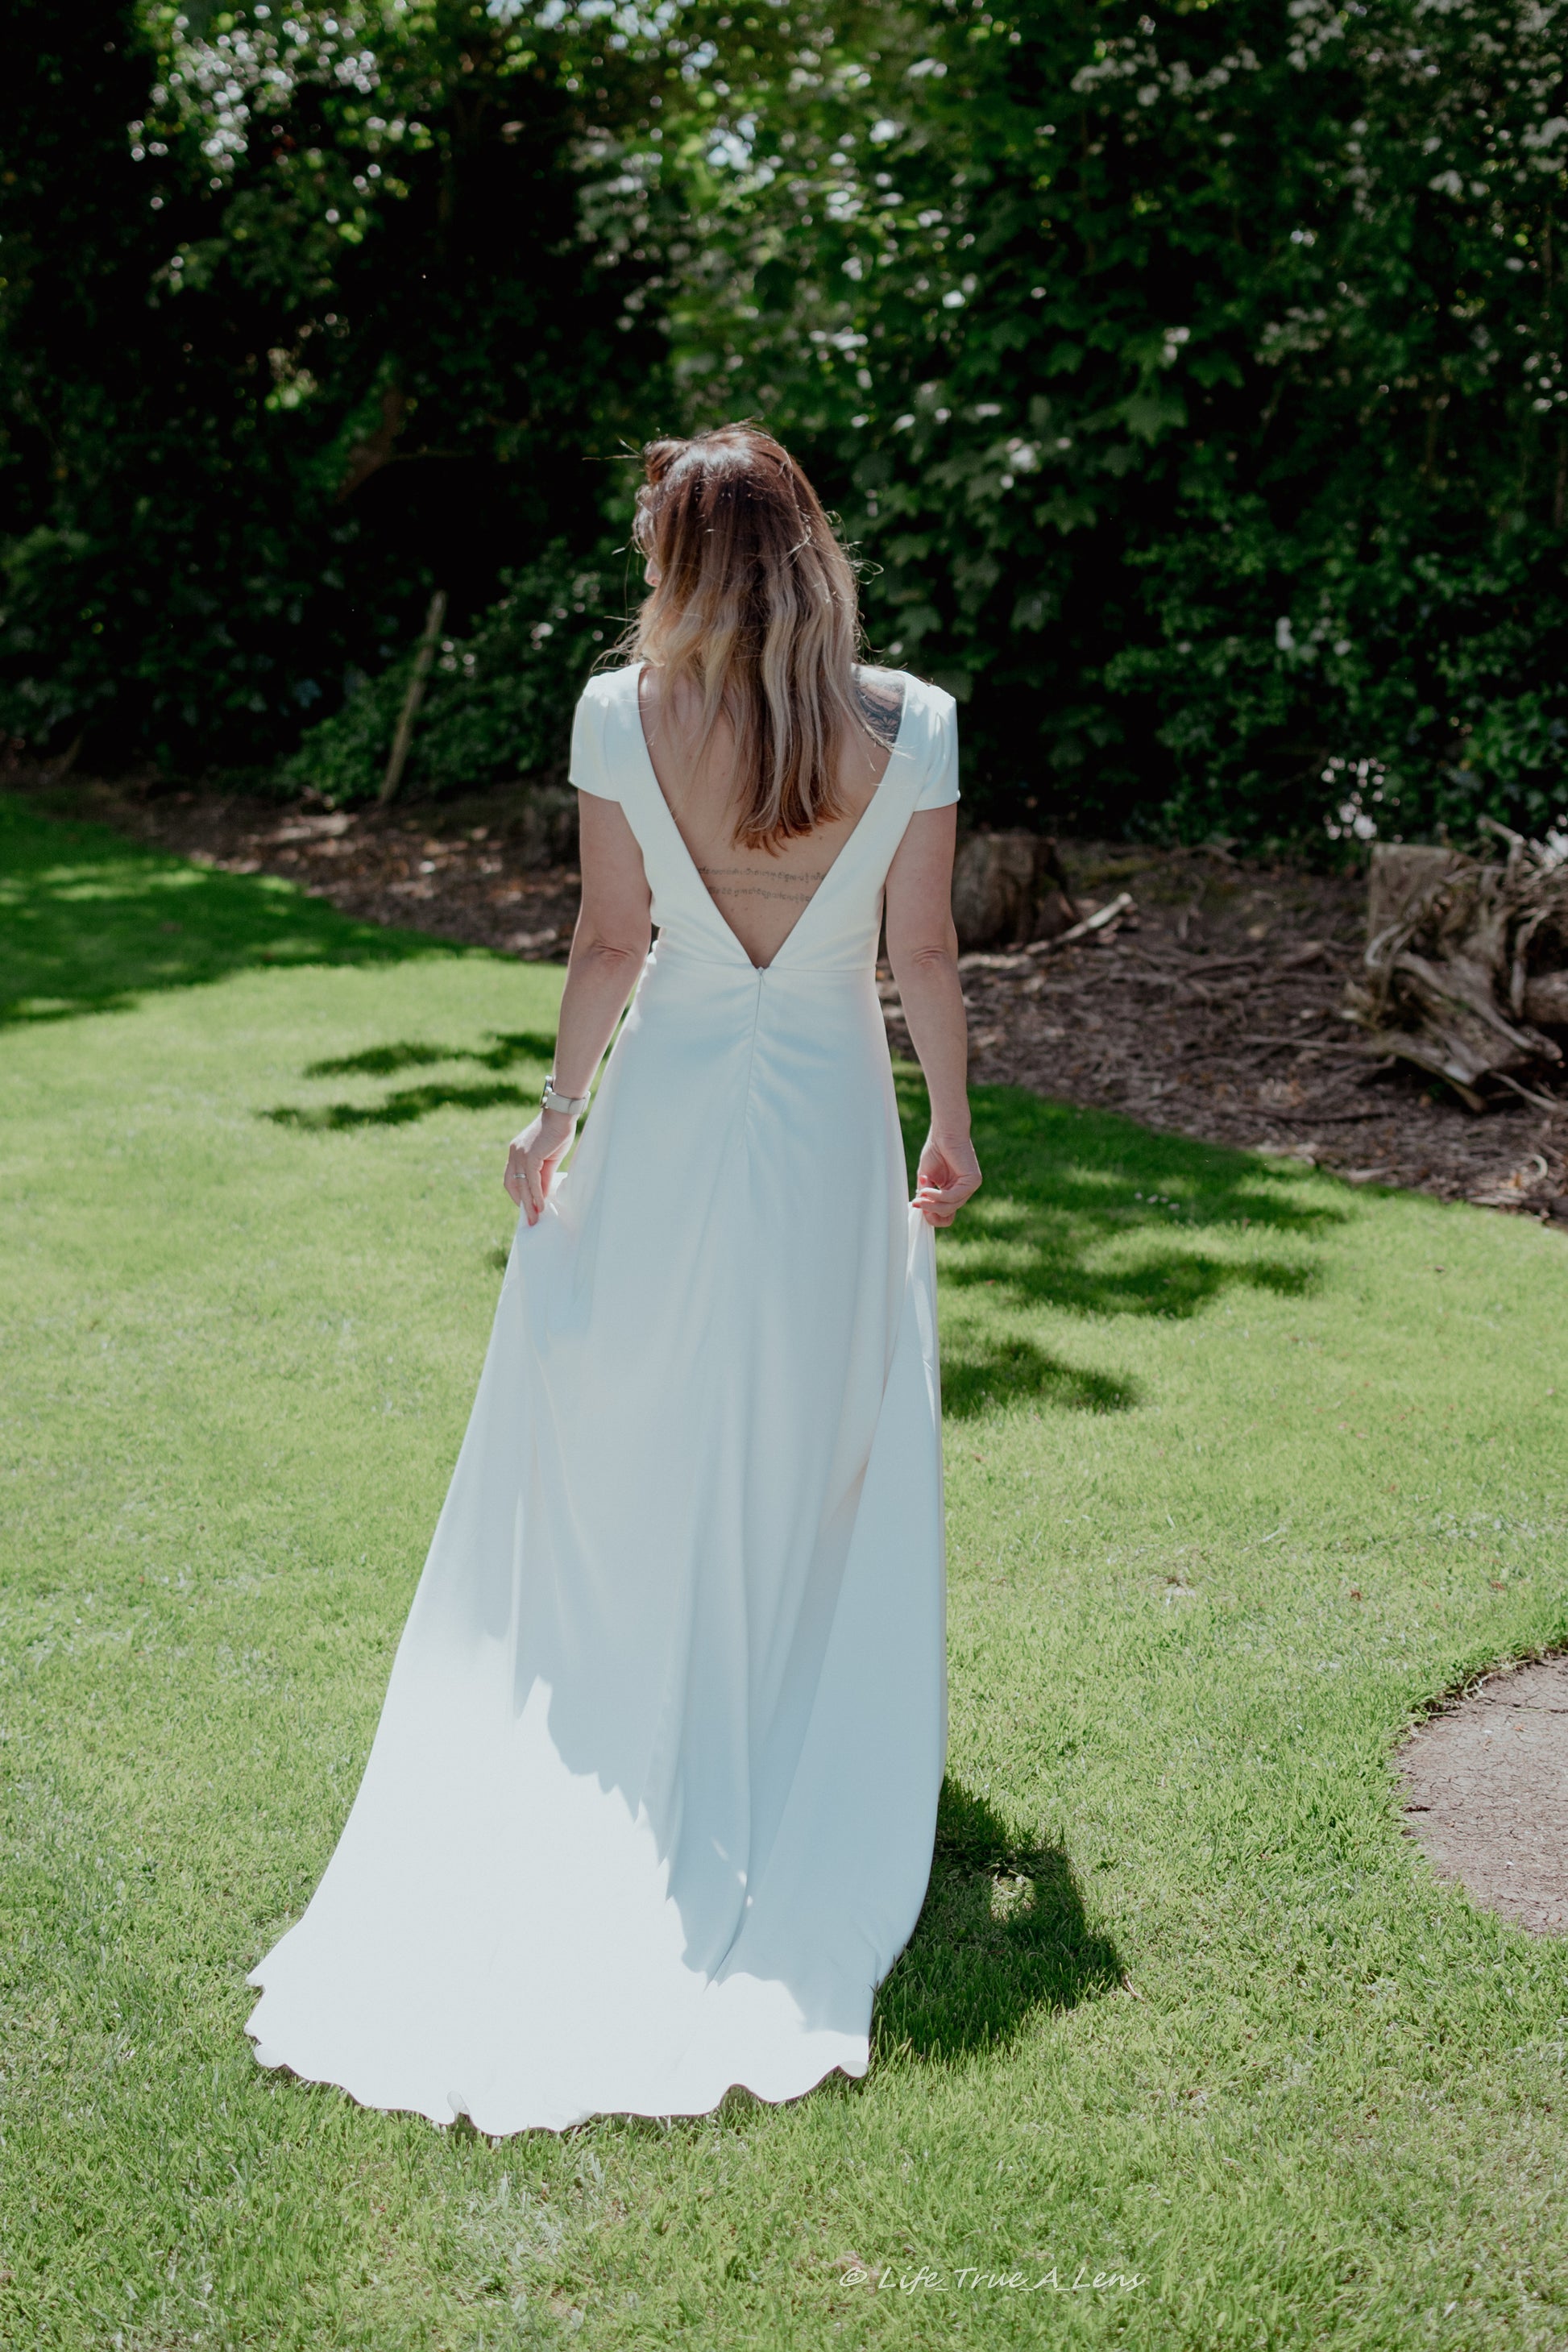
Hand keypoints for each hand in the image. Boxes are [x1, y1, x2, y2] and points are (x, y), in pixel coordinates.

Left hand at [504, 1108, 576, 1224]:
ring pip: (521, 1185)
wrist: (561, 1115)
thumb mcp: (549, 1158)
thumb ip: (543, 1176)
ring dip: (528, 1204)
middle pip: (512, 1184)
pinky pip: (531, 1181)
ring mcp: (520, 1155)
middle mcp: (514, 1154)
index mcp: (516, 1152)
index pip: (511, 1178)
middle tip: (529, 1219)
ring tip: (535, 1219)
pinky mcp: (530, 1156)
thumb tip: (542, 1195)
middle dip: (520, 1203)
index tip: (526, 1206)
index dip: (517, 1193)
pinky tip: (541, 1206)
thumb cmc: (557, 1133)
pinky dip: (535, 1195)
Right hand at [914, 1131, 980, 1226]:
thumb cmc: (935, 1150)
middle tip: (916, 1203)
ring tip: (920, 1197)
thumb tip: (921, 1209)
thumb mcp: (927, 1177)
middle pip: (947, 1213)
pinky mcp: (973, 1181)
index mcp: (954, 1191)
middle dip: (929, 1211)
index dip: (932, 1217)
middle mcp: (964, 1191)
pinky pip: (953, 1196)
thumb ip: (926, 1194)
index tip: (917, 1207)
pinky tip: (927, 1190)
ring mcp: (970, 1187)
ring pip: (950, 1207)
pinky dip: (938, 1196)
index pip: (947, 1215)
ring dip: (932, 1204)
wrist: (944, 1132)